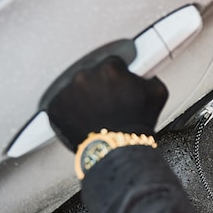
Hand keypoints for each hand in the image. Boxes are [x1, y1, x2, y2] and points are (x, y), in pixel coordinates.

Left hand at [45, 56, 167, 151]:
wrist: (118, 149)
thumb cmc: (135, 125)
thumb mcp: (157, 93)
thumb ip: (148, 75)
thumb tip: (145, 70)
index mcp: (109, 68)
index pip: (112, 63)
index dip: (119, 76)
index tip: (120, 85)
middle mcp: (85, 76)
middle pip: (93, 74)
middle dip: (101, 85)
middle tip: (111, 102)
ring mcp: (67, 92)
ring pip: (77, 88)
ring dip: (86, 96)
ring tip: (98, 112)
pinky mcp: (56, 107)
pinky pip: (63, 103)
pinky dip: (72, 110)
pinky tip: (86, 118)